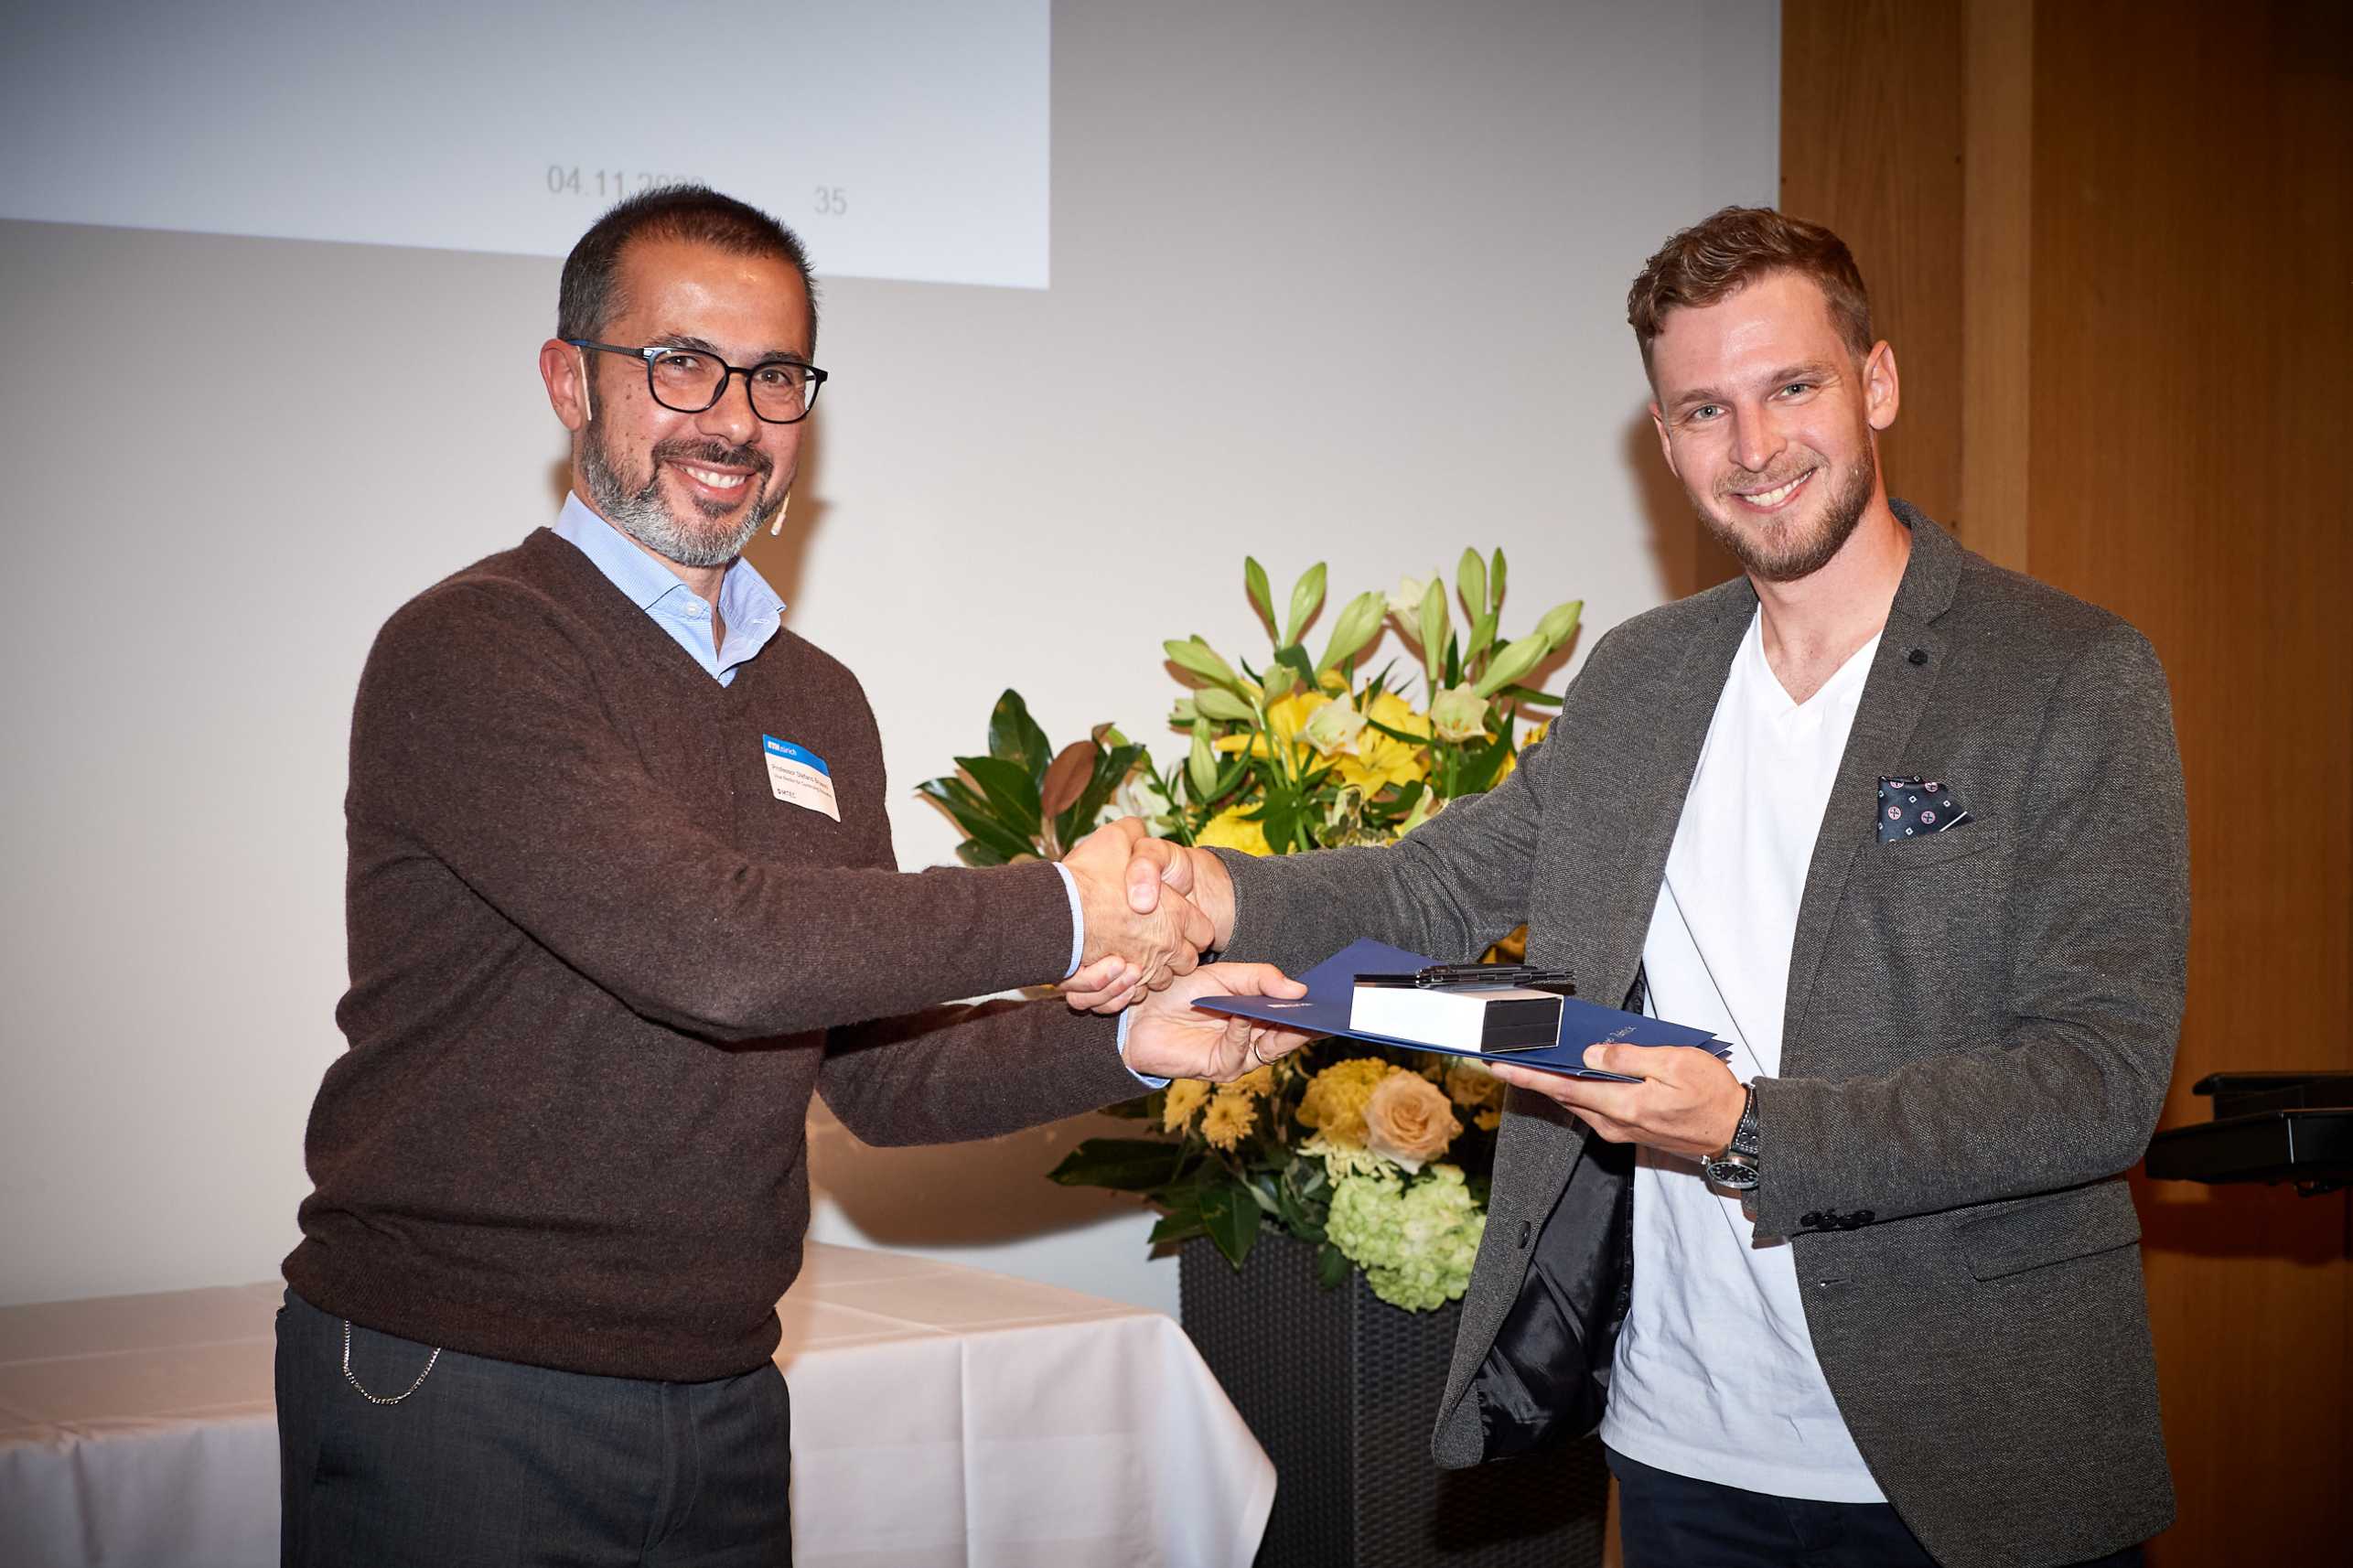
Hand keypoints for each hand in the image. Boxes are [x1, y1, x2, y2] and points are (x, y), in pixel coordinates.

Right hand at [1062, 819, 1212, 1003]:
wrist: (1058, 912)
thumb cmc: (1089, 877)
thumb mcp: (1118, 837)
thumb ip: (1134, 831)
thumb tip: (1137, 826)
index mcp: (1176, 915)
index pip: (1204, 932)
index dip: (1192, 926)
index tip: (1176, 920)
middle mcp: (1166, 946)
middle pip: (1187, 962)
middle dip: (1175, 953)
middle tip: (1155, 939)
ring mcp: (1144, 969)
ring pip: (1160, 981)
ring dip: (1151, 971)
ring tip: (1132, 955)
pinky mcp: (1119, 985)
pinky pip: (1133, 995)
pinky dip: (1126, 986)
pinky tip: (1114, 969)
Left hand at [1122, 962, 1319, 1082]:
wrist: (1138, 1013)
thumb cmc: (1179, 992)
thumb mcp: (1224, 975)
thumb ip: (1261, 979)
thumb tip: (1300, 990)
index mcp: (1258, 1013)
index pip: (1293, 1014)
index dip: (1313, 1007)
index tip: (1333, 997)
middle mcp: (1254, 1037)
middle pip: (1290, 1034)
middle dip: (1307, 1022)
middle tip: (1326, 1009)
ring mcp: (1240, 1055)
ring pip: (1272, 1046)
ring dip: (1283, 1029)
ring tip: (1296, 1012)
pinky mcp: (1221, 1068)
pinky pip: (1240, 1052)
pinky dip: (1242, 1033)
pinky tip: (1241, 1016)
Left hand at [1488, 1044, 1746, 1157]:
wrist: (1735, 1131)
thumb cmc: (1710, 1095)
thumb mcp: (1673, 1063)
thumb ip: (1629, 1059)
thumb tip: (1591, 1055)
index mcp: (1622, 1104)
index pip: (1562, 1088)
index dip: (1527, 1076)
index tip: (1499, 1066)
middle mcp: (1614, 1123)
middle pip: (1563, 1096)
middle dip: (1533, 1077)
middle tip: (1508, 1057)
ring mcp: (1621, 1130)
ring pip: (1578, 1104)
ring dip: (1556, 1084)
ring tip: (1535, 1060)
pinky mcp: (1630, 1130)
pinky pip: (1595, 1108)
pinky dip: (1580, 1092)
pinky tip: (1577, 1075)